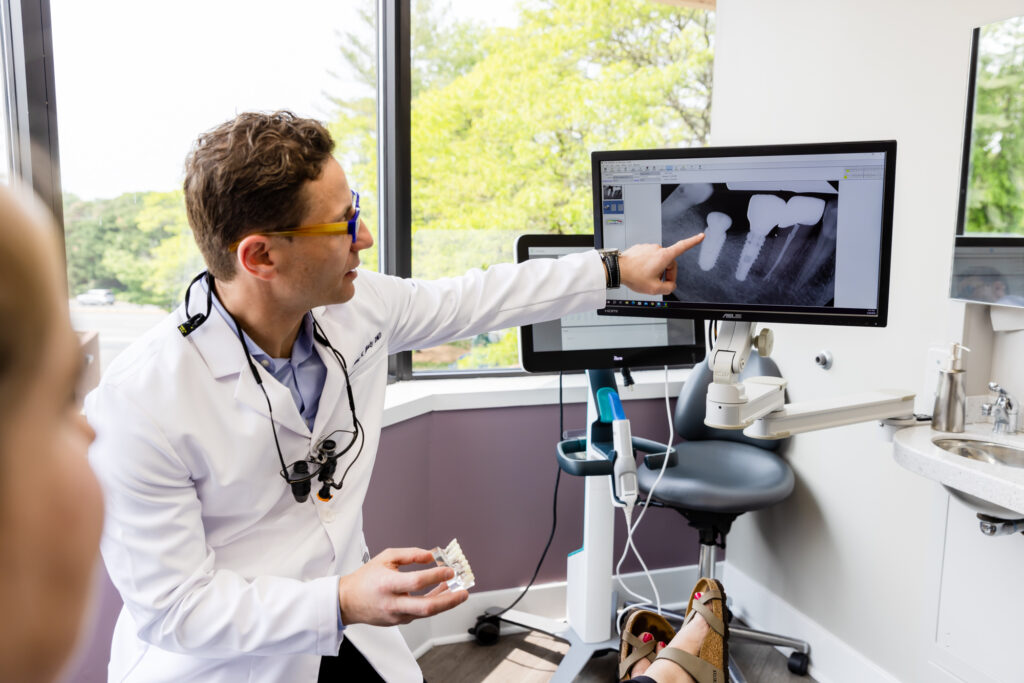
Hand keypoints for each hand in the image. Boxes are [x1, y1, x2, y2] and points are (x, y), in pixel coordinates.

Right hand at [337, 547, 468, 625]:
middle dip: (449, 600)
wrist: (347, 601)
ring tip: (458, 592)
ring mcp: (396, 616)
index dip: (435, 576)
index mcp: (387, 584)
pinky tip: (443, 594)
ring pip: (426, 613)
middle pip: (426, 607)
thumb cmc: (366, 578)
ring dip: (445, 602)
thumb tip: (431, 555)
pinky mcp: (399, 622)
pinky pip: (420, 614)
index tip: (449, 570)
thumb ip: (410, 555)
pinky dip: (434, 604)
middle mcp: (392, 603)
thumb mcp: (386, 558)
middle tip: (464, 592)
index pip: (416, 582)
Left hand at [618, 234, 704, 294]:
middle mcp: (657, 249)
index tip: (701, 236)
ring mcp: (648, 248)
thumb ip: (668, 288)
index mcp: (664, 256)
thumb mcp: (655, 289)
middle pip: (669, 262)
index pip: (683, 246)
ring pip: (658, 260)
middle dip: (667, 273)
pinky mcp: (640, 249)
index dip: (693, 241)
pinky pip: (649, 258)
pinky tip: (640, 272)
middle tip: (659, 284)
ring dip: (656, 270)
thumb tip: (671, 285)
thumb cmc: (634, 276)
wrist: (618, 269)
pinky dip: (647, 265)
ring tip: (646, 278)